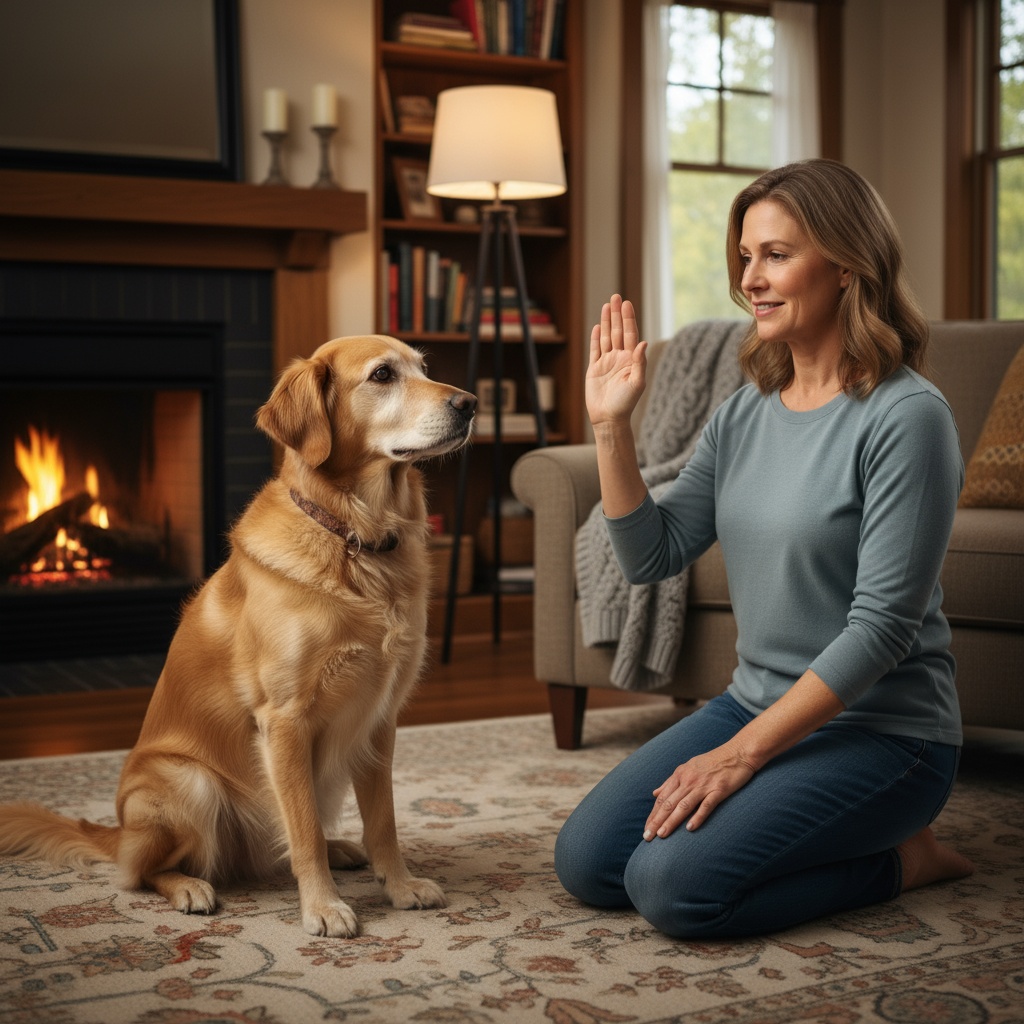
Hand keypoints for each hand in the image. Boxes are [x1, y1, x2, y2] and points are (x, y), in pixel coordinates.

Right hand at [586, 294, 647, 426]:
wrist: (609, 418)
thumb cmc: (625, 403)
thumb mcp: (637, 383)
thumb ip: (640, 362)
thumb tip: (643, 343)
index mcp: (631, 360)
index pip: (630, 334)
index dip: (628, 319)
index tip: (627, 304)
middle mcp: (619, 358)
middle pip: (618, 331)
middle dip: (617, 314)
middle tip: (616, 297)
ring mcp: (607, 362)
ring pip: (607, 337)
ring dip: (606, 321)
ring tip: (607, 305)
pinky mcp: (595, 369)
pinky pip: (595, 350)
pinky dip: (596, 338)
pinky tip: (597, 327)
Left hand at [643, 745, 756, 838]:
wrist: (738, 752)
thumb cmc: (713, 761)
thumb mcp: (688, 767)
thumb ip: (671, 781)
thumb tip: (655, 793)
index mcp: (680, 774)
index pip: (663, 798)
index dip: (653, 814)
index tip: (646, 829)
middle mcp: (689, 780)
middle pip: (669, 803)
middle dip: (657, 821)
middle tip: (647, 837)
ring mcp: (704, 785)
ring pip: (683, 806)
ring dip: (671, 821)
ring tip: (662, 835)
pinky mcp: (719, 789)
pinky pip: (706, 805)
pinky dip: (697, 816)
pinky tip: (690, 828)